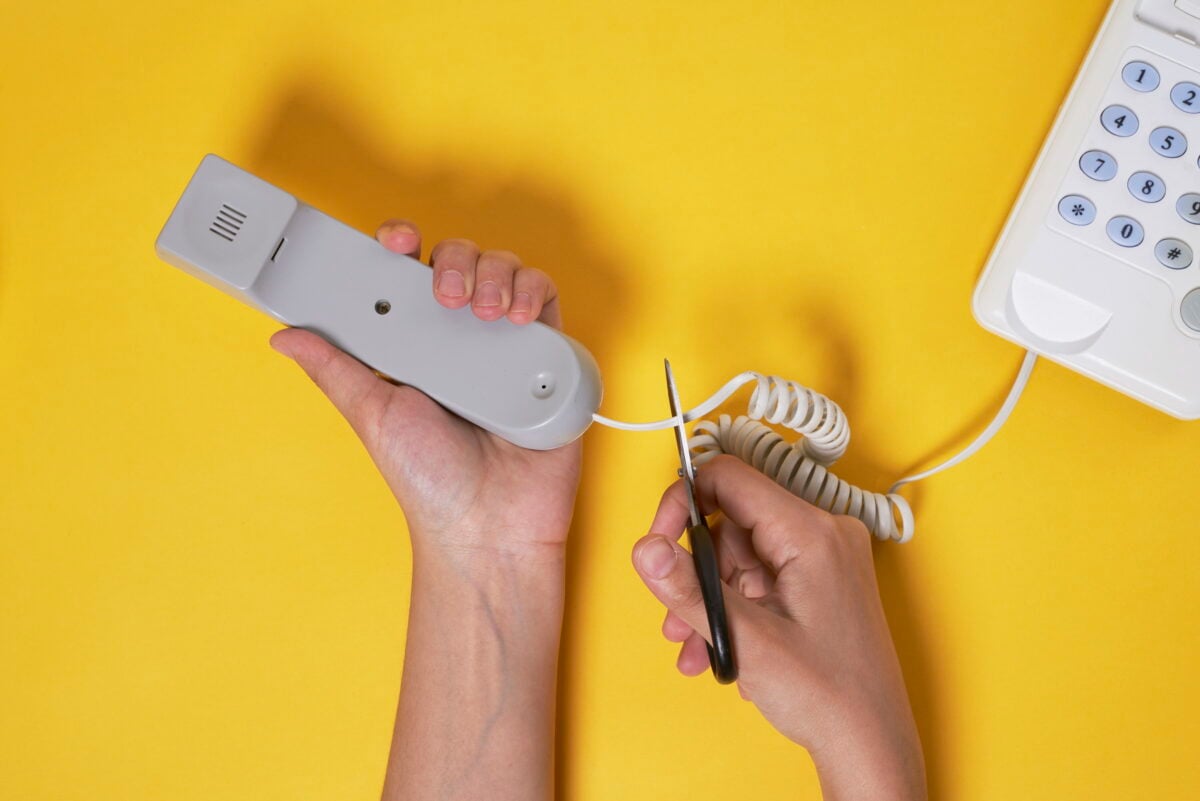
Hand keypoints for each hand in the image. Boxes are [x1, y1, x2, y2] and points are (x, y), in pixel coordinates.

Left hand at [270, 220, 581, 561]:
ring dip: (493, 273)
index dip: (400, 246)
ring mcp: (503, 345)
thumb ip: (334, 370)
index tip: (394, 241)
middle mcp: (458, 338)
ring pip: (503, 271)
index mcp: (412, 345)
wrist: (487, 524)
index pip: (404, 276)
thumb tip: (285, 335)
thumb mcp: (372, 415)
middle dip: (451, 259)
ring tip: (481, 312)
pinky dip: (534, 293)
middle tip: (442, 295)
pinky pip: (546, 301)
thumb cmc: (430, 480)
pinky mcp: (546, 357)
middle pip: (457, 261)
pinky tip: (517, 318)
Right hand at [632, 455, 925, 799]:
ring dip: (709, 598)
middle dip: (695, 570)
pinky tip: (719, 650)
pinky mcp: (818, 582)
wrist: (870, 743)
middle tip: (677, 613)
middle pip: (730, 523)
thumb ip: (690, 590)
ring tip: (695, 645)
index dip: (684, 503)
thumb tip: (647, 549)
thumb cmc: (830, 695)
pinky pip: (758, 578)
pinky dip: (732, 607)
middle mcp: (823, 535)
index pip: (730, 480)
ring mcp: (822, 559)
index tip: (658, 540)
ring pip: (739, 556)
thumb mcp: (746, 639)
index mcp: (812, 533)